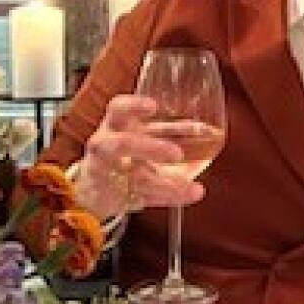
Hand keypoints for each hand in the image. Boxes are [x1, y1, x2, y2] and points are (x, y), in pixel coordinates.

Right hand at [74, 93, 209, 217]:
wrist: (95, 186)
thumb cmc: (125, 150)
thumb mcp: (143, 134)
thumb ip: (172, 130)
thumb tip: (207, 130)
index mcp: (115, 124)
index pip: (117, 109)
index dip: (133, 106)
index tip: (153, 106)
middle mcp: (106, 146)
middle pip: (121, 144)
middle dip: (150, 148)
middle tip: (177, 154)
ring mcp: (109, 174)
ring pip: (133, 177)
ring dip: (163, 182)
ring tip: (190, 186)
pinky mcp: (116, 195)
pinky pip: (143, 197)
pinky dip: (169, 196)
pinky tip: (191, 193)